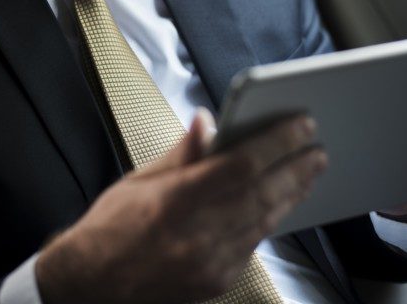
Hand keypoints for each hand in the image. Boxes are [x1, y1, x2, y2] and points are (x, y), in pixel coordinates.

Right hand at [36, 109, 327, 303]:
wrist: (91, 285)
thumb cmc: (110, 228)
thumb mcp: (139, 180)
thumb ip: (182, 153)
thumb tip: (208, 121)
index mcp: (174, 202)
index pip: (241, 165)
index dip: (277, 142)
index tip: (300, 125)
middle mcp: (197, 235)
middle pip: (264, 194)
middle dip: (296, 167)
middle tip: (316, 150)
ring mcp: (210, 263)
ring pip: (266, 221)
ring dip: (291, 194)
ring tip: (307, 172)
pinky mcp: (217, 281)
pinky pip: (254, 245)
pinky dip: (269, 220)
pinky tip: (280, 203)